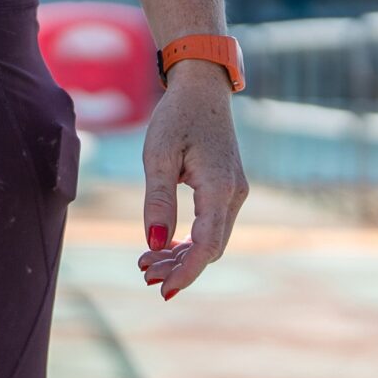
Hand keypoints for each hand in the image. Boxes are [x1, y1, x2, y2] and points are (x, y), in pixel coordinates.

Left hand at [135, 60, 246, 299]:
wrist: (202, 88)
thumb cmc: (176, 117)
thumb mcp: (158, 156)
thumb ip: (158, 200)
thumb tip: (155, 243)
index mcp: (219, 188)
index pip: (206, 246)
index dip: (186, 271)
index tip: (162, 289)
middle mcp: (233, 195)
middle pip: (210, 247)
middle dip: (179, 266)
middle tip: (144, 275)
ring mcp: (234, 192)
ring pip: (212, 238)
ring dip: (182, 255)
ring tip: (146, 264)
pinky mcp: (227, 188)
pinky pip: (211, 224)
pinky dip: (189, 239)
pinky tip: (164, 245)